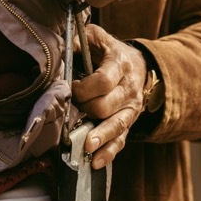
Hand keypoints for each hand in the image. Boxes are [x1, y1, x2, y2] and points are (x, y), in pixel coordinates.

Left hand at [70, 23, 148, 168]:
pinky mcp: (129, 122)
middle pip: (105, 106)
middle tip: (73, 106)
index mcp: (120, 65)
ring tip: (86, 147)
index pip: (103, 81)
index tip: (71, 87)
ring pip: (116, 126)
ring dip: (99, 137)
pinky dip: (109, 152)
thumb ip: (79, 41)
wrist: (139, 64)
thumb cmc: (109, 51)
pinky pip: (121, 140)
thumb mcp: (97, 38)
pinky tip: (96, 162)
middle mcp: (129, 89)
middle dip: (85, 109)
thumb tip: (61, 51)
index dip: (83, 88)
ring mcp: (131, 108)